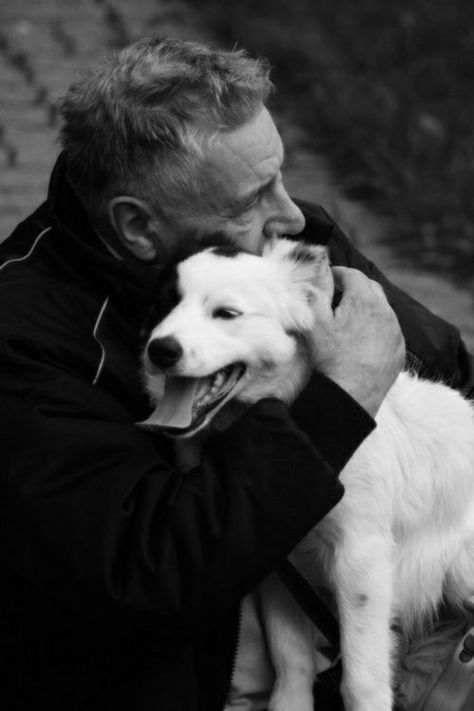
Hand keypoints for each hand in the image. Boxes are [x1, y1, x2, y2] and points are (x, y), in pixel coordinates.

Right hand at [307, 267, 405, 415]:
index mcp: (364, 300)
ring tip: (351, 318)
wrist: (350, 394)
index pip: (353, 275)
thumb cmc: (330, 357)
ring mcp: (395, 332)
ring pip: (383, 309)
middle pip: (372, 289)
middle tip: (339, 294)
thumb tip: (320, 274)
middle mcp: (386, 312)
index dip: (339, 273)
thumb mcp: (314, 323)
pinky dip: (377, 327)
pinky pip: (389, 330)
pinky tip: (363, 339)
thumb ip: (317, 292)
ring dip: (368, 308)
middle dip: (356, 287)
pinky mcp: (399, 350)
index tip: (330, 277)